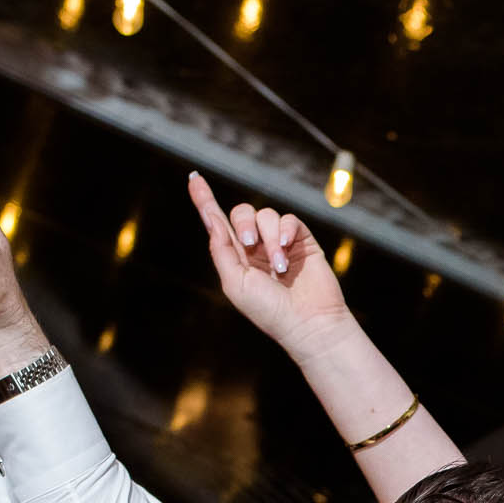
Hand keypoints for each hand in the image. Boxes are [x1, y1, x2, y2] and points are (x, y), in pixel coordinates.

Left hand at [187, 172, 356, 362]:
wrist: (309, 322)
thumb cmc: (270, 311)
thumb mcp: (236, 284)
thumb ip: (222, 251)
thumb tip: (211, 219)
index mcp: (236, 257)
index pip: (217, 222)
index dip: (205, 200)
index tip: (194, 179)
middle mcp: (256, 246)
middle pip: (241, 213)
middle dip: (244, 223)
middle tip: (250, 243)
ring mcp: (279, 242)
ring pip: (266, 216)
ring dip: (270, 239)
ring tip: (280, 267)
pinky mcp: (302, 240)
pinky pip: (289, 219)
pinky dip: (287, 230)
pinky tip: (290, 247)